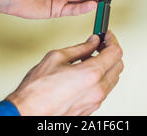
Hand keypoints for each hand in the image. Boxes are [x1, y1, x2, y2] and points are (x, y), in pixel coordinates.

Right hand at [6, 30, 123, 115]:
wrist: (28, 112)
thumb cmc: (37, 90)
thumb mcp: (56, 57)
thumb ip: (79, 48)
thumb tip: (92, 42)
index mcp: (91, 74)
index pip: (115, 52)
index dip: (112, 39)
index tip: (106, 34)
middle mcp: (97, 90)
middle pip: (118, 65)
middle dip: (112, 52)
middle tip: (101, 43)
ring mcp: (95, 102)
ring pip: (113, 79)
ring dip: (107, 66)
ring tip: (92, 57)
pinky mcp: (90, 109)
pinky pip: (104, 90)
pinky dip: (101, 78)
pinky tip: (88, 72)